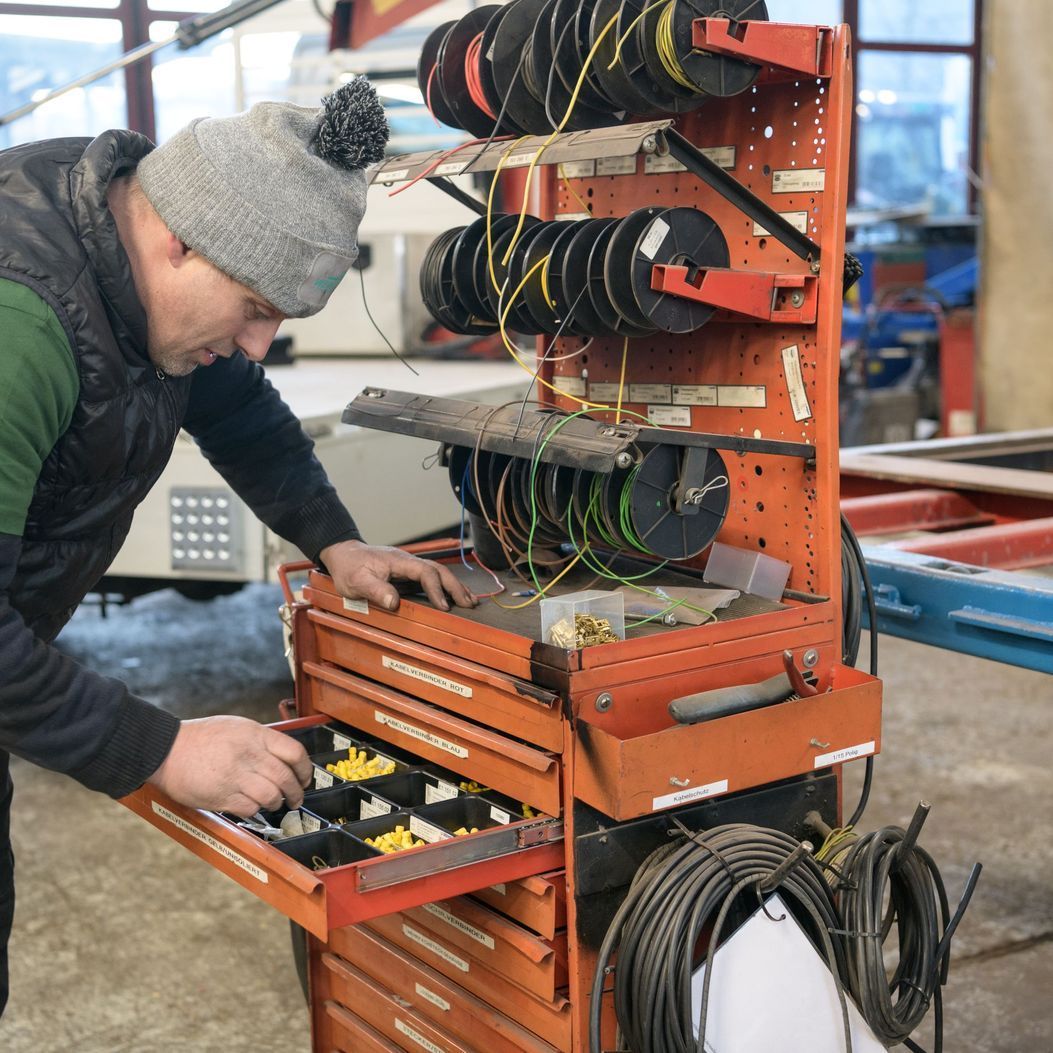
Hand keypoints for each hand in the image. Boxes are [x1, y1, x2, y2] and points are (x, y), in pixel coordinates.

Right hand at [148, 715, 312, 816]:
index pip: (294, 753)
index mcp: (256, 735)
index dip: (305, 769)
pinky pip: (250, 808)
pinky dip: (256, 810)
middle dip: (296, 792)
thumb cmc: (202, 737)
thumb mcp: (237, 727)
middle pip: (286, 778)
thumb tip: (283, 758)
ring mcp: (236, 776)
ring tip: (276, 803)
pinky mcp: (222, 796)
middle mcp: (249, 755)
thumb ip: (261, 741)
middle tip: (296, 798)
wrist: (167, 750)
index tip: (305, 778)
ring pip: (272, 796)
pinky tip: (253, 806)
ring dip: (277, 803)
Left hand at [320, 539, 475, 611]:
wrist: (344, 554)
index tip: (444, 607)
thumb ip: (376, 591)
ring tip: (470, 601)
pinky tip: (453, 596)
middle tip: (470, 604)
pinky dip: (445, 586)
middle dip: (455, 587)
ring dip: (454, 586)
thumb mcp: (357, 582)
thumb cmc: (349, 568)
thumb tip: (395, 602)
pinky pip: (431, 577)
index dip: (436, 589)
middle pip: (438, 570)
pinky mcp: (407, 572)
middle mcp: (408, 561)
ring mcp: (409, 566)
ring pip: (438, 573)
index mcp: (399, 562)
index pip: (425, 572)